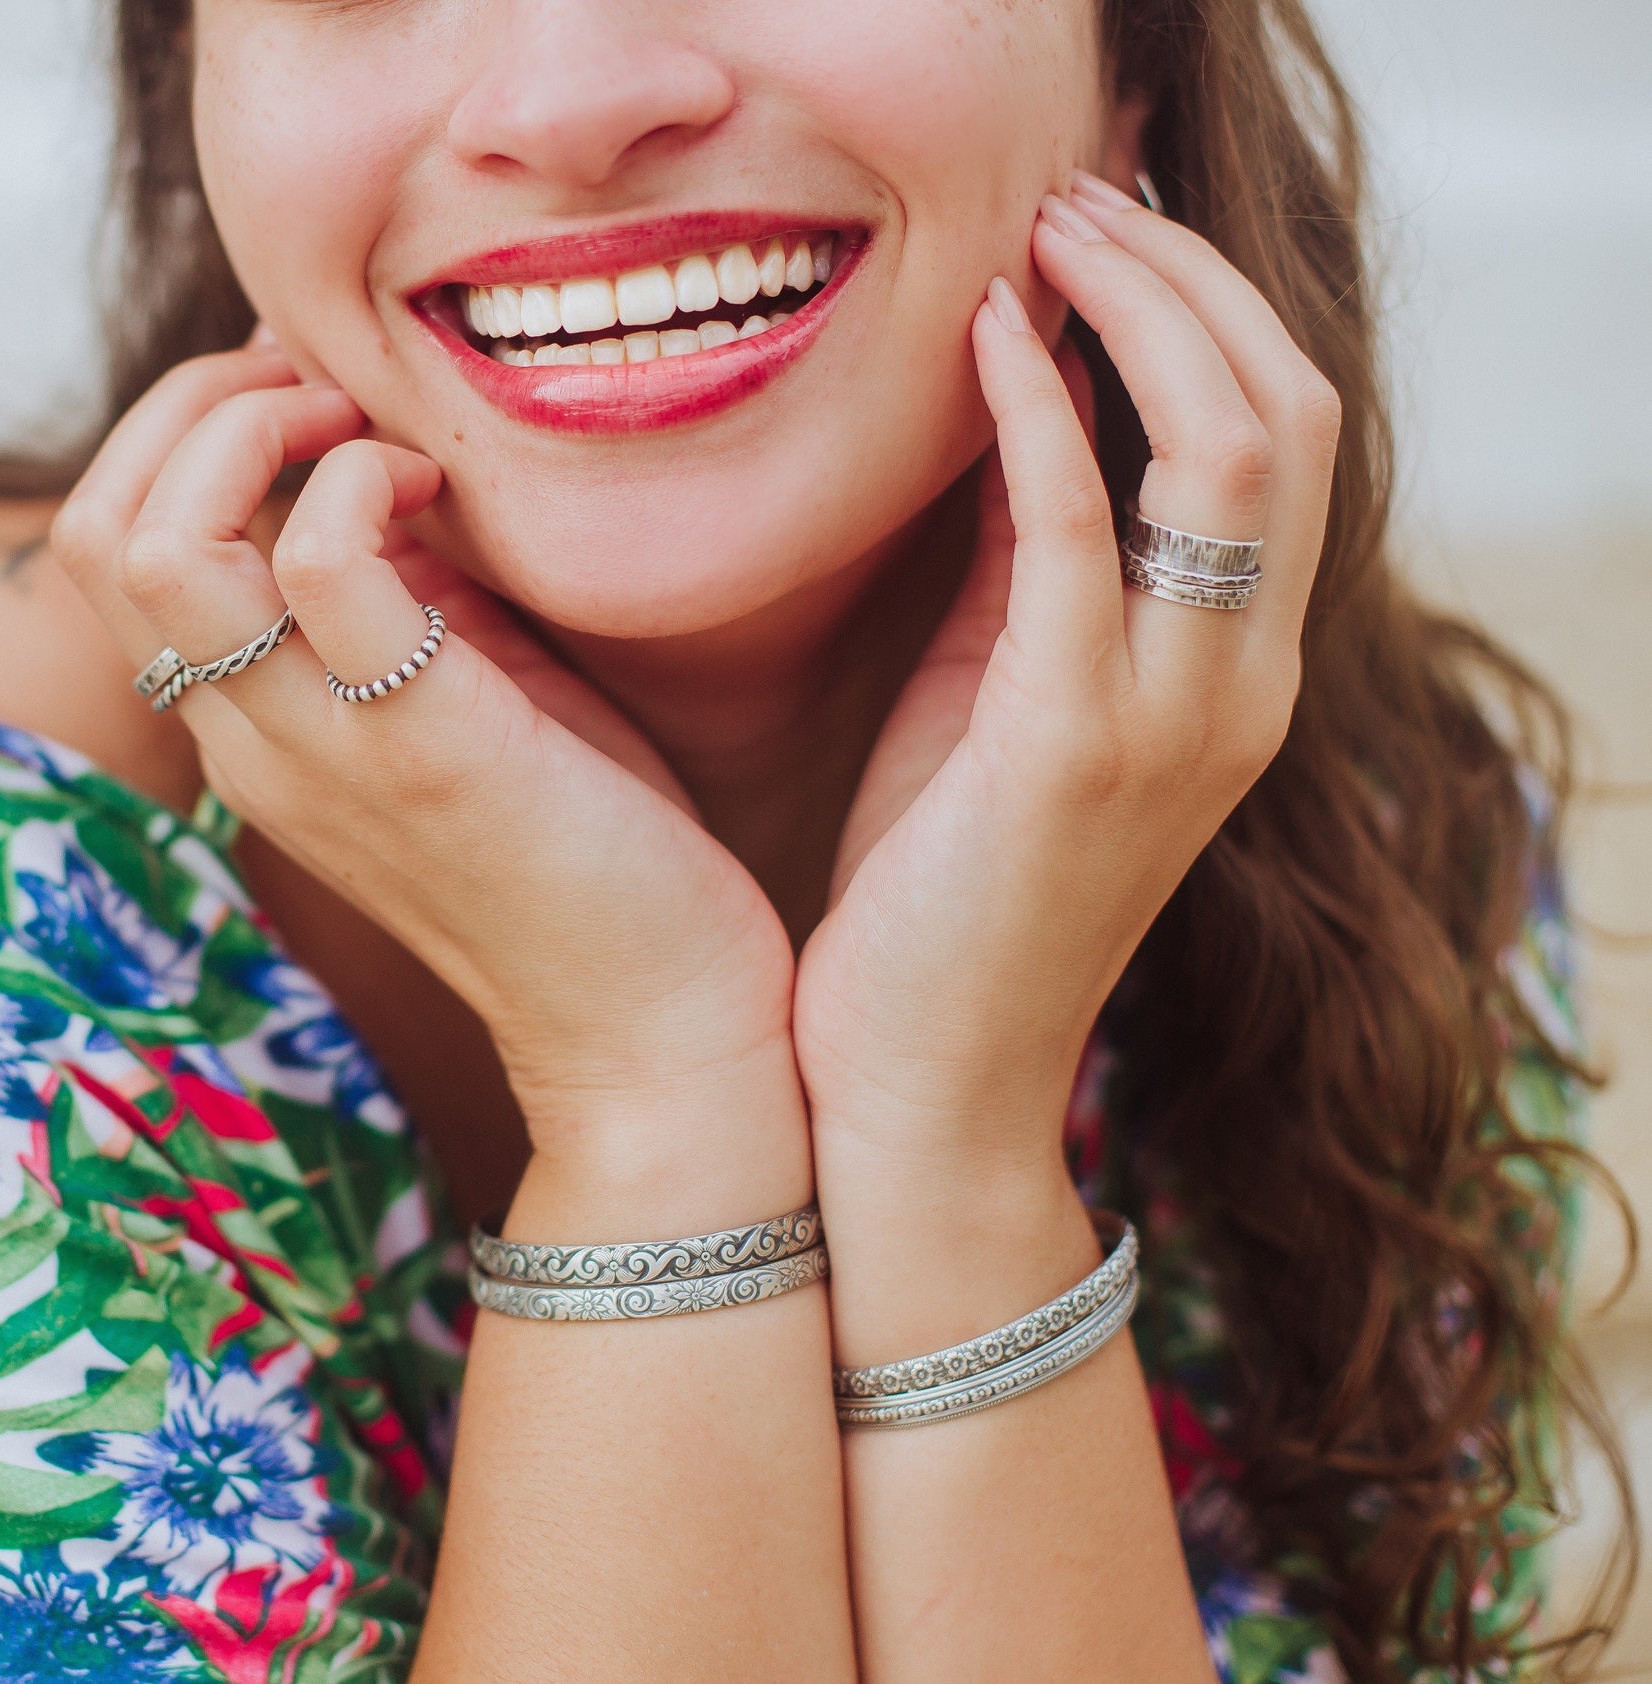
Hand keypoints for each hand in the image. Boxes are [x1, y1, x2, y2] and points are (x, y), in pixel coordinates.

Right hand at [49, 350, 796, 1163]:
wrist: (653, 1019)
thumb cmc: (581, 844)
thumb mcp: (459, 697)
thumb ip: (398, 598)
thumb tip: (377, 457)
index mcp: (252, 731)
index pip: (114, 548)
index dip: (189, 432)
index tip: (315, 397)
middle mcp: (251, 743)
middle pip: (103, 530)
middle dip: (200, 406)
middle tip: (330, 396)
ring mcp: (322, 751)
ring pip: (164, 543)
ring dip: (256, 432)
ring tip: (368, 435)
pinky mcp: (424, 751)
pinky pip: (318, 566)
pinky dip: (363, 485)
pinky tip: (438, 492)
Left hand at [796, 180, 1341, 1184]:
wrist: (918, 1086)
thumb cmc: (940, 894)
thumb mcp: (999, 703)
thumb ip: (1030, 566)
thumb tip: (1013, 400)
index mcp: (1235, 678)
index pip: (1282, 444)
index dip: (1207, 310)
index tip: (1107, 229)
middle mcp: (1242, 690)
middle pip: (1287, 415)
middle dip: (1187, 278)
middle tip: (1078, 197)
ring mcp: (1176, 721)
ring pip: (1230, 448)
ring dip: (1137, 309)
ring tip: (1045, 228)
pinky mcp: (1071, 748)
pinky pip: (1081, 530)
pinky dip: (1041, 412)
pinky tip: (982, 336)